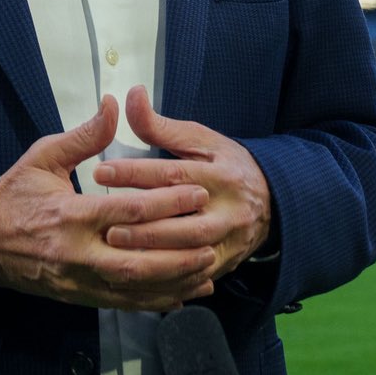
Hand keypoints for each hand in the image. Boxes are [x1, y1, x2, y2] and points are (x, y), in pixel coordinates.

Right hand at [0, 95, 220, 311]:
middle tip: (212, 236)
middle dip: (179, 250)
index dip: (168, 203)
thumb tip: (114, 106)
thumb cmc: (14, 194)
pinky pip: (123, 304)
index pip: (129, 212)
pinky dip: (155, 301)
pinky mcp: (78, 297)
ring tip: (207, 268)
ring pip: (135, 287)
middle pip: (138, 259)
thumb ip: (84, 137)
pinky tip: (181, 294)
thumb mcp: (43, 157)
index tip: (198, 193)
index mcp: (70, 215)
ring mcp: (78, 280)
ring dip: (174, 280)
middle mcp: (77, 253)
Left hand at [95, 86, 272, 282]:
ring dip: (152, 255)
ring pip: (189, 254)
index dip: (136, 173)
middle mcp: (226, 211)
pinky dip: (167, 279)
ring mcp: (228, 242)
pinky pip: (195, 277)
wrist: (274, 200)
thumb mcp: (200, 140)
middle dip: (144, 225)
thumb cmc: (226, 165)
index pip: (173, 175)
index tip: (101, 171)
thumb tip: (131, 96)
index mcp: (218, 174)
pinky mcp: (225, 265)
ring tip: (115, 248)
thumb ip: (161, 125)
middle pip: (184, 223)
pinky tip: (137, 276)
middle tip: (105, 223)